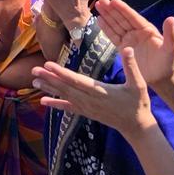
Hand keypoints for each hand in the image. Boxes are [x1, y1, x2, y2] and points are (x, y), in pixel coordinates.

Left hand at [32, 48, 156, 138]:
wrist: (136, 126)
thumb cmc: (138, 103)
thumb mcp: (139, 84)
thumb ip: (132, 66)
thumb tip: (128, 48)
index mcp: (100, 91)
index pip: (77, 81)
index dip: (62, 73)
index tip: (48, 65)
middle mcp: (90, 100)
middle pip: (66, 88)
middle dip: (49, 79)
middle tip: (34, 70)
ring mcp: (86, 108)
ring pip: (65, 97)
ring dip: (49, 89)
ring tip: (34, 82)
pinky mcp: (86, 112)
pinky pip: (68, 108)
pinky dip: (55, 104)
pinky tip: (43, 101)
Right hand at [96, 0, 173, 86]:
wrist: (160, 79)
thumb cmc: (168, 63)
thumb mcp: (172, 48)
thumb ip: (170, 34)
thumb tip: (172, 18)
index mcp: (147, 30)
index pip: (133, 17)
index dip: (123, 9)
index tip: (113, 0)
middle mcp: (137, 32)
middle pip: (122, 19)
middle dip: (111, 9)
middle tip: (101, 0)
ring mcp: (129, 40)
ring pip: (115, 25)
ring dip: (106, 16)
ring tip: (97, 6)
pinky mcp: (123, 48)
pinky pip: (113, 36)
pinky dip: (106, 28)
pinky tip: (99, 20)